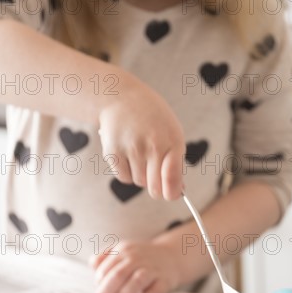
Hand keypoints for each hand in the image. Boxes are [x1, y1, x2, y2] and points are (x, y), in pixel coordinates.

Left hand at [90, 239, 182, 292]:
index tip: (99, 289)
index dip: (100, 281)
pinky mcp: (164, 282)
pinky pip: (152, 292)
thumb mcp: (122, 250)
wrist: (172, 257)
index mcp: (125, 250)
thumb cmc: (140, 258)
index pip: (107, 267)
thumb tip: (93, 265)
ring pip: (137, 281)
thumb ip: (104, 256)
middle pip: (119, 274)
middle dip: (107, 290)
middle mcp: (138, 258)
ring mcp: (152, 270)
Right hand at [98, 77, 184, 200]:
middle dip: (156, 188)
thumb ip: (175, 162)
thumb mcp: (171, 132)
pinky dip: (126, 171)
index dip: (171, 193)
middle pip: (154, 188)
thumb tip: (177, 191)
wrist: (121, 98)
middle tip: (154, 178)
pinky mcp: (113, 152)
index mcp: (173, 142)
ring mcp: (132, 149)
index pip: (172, 179)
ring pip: (139, 182)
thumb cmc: (152, 118)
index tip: (170, 194)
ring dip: (140, 175)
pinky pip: (123, 177)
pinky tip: (127, 153)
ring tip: (139, 154)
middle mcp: (153, 146)